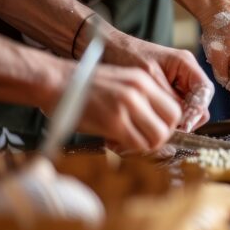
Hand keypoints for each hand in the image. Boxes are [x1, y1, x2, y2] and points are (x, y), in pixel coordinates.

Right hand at [45, 64, 181, 152]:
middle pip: (171, 123)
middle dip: (162, 136)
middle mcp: (140, 91)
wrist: (54, 82)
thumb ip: (140, 100)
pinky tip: (117, 143)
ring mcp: (127, 106)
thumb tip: (155, 124)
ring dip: (146, 145)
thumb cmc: (83, 86)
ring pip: (157, 136)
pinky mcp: (113, 121)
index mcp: (144, 80)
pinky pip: (136, 143)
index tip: (157, 131)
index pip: (174, 108)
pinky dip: (130, 149)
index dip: (168, 125)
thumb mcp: (120, 83)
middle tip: (146, 140)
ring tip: (130, 142)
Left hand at [102, 29, 214, 131]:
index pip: (205, 91)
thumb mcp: (149, 79)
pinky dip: (166, 114)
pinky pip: (174, 105)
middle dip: (188, 116)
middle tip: (170, 129)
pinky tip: (153, 119)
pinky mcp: (166, 88)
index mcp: (185, 63)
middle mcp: (185, 72)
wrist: (108, 47)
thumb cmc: (126, 55)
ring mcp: (177, 80)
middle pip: (199, 101)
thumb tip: (183, 119)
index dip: (199, 109)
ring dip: (177, 117)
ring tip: (158, 125)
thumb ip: (169, 97)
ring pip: (187, 106)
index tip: (186, 124)